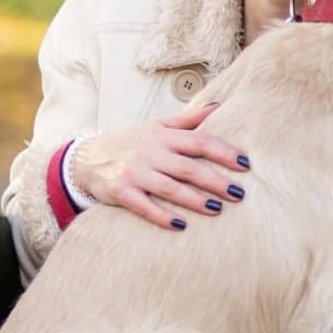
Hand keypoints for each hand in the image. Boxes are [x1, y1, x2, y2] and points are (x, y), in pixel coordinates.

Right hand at [69, 99, 249, 229]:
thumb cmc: (131, 142)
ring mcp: (135, 172)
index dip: (224, 152)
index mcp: (163, 135)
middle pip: (188, 167)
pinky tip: (181, 225)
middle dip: (215, 181)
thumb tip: (220, 107)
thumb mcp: (157, 125)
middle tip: (239, 194)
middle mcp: (150, 152)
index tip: (245, 165)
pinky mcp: (121, 192)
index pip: (199, 141)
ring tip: (217, 209)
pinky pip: (144, 206)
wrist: (87, 158)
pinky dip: (162, 216)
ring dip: (194, 200)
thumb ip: (188, 119)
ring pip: (169, 188)